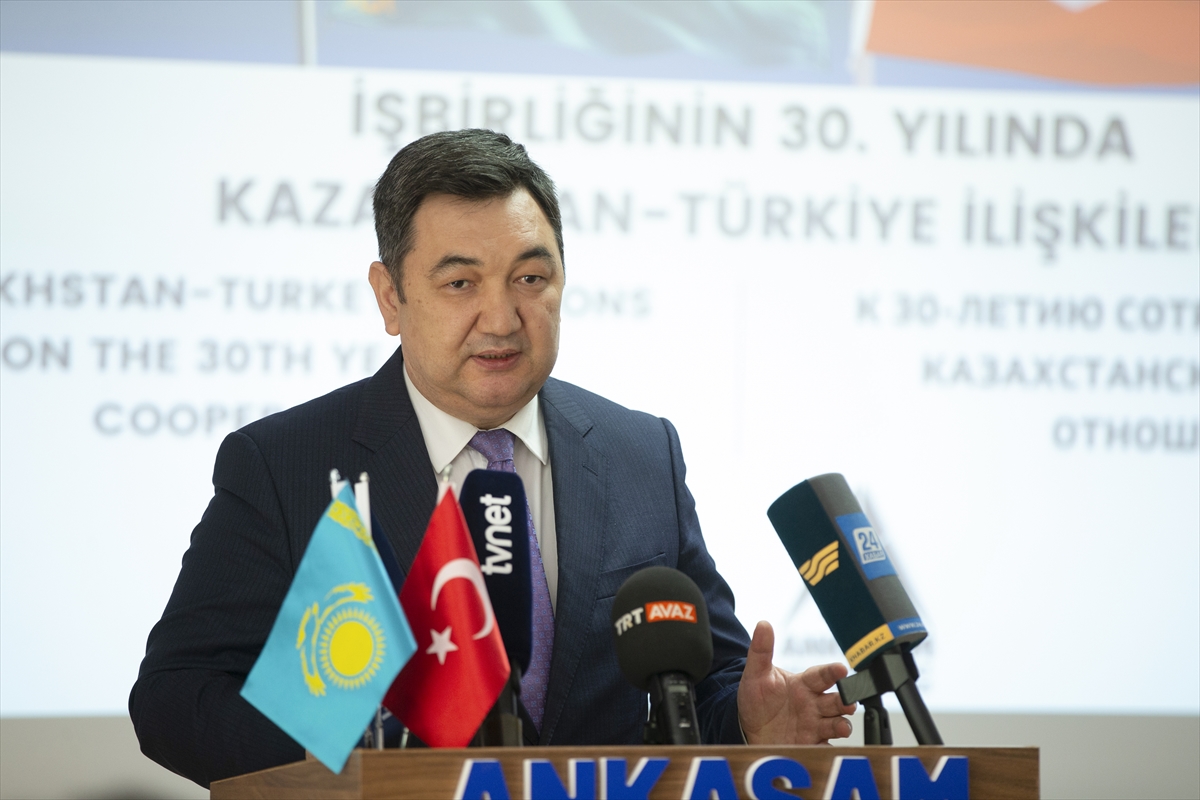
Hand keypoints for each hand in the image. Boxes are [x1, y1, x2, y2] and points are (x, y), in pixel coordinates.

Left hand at [737, 620, 856, 744]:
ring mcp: (814, 725)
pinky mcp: (811, 744)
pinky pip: (826, 748)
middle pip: (836, 700)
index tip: (841, 669)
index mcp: (804, 684)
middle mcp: (814, 704)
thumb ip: (761, 651)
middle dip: (845, 700)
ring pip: (837, 723)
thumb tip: (763, 623)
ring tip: (841, 727)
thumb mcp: (756, 674)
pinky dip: (830, 749)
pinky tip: (828, 750)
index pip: (822, 675)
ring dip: (842, 725)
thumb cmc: (756, 697)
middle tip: (847, 702)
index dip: (832, 671)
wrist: (746, 727)